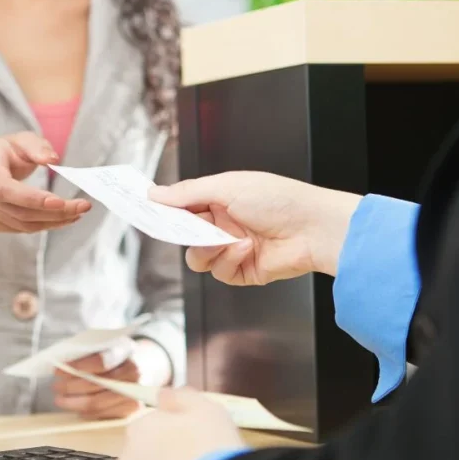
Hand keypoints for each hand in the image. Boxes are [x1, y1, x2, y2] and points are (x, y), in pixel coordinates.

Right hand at [0, 132, 91, 232]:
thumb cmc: (1, 153)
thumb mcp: (18, 140)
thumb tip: (52, 159)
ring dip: (53, 222)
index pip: (5, 189)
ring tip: (77, 213)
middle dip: (54, 212)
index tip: (60, 201)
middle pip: (18, 211)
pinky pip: (19, 229)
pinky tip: (61, 218)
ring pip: (21, 224)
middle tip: (82, 207)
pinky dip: (43, 225)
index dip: (31, 199)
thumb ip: (36, 146)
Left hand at [53, 340, 170, 419]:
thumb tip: (60, 365)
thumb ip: (85, 352)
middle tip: (56, 387)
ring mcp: (134, 392)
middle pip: (96, 385)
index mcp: (124, 350)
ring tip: (60, 399)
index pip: (100, 361)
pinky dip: (86, 412)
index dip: (77, 367)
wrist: (143, 365)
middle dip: (71, 387)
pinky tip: (76, 409)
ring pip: (97, 402)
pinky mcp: (131, 409)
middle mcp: (133, 372)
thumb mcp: (103, 344)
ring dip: (74, 402)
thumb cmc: (115, 354)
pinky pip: (103, 415)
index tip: (58, 370)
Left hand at [118, 388, 246, 459]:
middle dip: (165, 457)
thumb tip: (165, 394)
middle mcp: (128, 459)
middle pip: (146, 453)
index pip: (152, 425)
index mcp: (140, 429)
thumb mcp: (206, 409)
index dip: (174, 433)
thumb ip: (181, 397)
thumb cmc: (211, 451)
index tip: (194, 441)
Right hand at [149, 172, 361, 285]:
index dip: (164, 210)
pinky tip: (246, 249)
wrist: (313, 228)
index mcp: (219, 199)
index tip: (145, 211)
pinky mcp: (243, 271)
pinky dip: (230, 261)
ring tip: (226, 241)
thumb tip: (155, 193)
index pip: (182, 206)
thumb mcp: (227, 186)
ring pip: (197, 258)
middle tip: (187, 228)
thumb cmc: (278, 199)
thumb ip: (187, 193)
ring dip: (208, 250)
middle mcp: (224, 224)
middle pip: (185, 235)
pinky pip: (220, 272)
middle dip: (185, 233)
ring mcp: (232, 248)